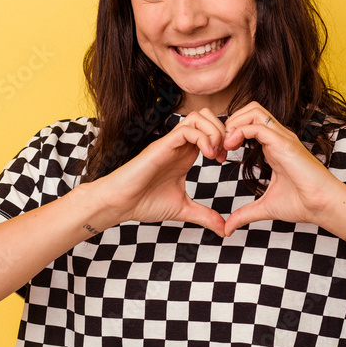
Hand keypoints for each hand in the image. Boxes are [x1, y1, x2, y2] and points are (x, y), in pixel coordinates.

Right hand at [90, 108, 228, 234]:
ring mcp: (171, 143)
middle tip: (224, 154)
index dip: (224, 141)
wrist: (120, 203)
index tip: (225, 160)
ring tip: (216, 154)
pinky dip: (203, 138)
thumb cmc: (145, 202)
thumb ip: (205, 216)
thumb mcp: (183, 209)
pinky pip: (186, 129)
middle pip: (208, 116)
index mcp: (186, 154)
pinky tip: (207, 156)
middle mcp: (180, 145)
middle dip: (223, 131)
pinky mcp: (162, 145)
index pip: (210, 130)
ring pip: (199, 117)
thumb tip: (224, 229)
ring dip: (214, 132)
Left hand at [222, 102, 345, 236]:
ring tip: (224, 144)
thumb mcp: (266, 207)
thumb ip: (245, 214)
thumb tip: (227, 228)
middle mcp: (279, 137)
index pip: (250, 123)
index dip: (231, 133)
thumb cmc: (303, 204)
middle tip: (219, 145)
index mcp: (275, 147)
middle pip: (250, 109)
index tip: (220, 153)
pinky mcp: (284, 143)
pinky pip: (257, 126)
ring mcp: (282, 138)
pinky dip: (239, 131)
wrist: (323, 206)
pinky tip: (231, 147)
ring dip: (233, 123)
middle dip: (230, 122)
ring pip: (253, 110)